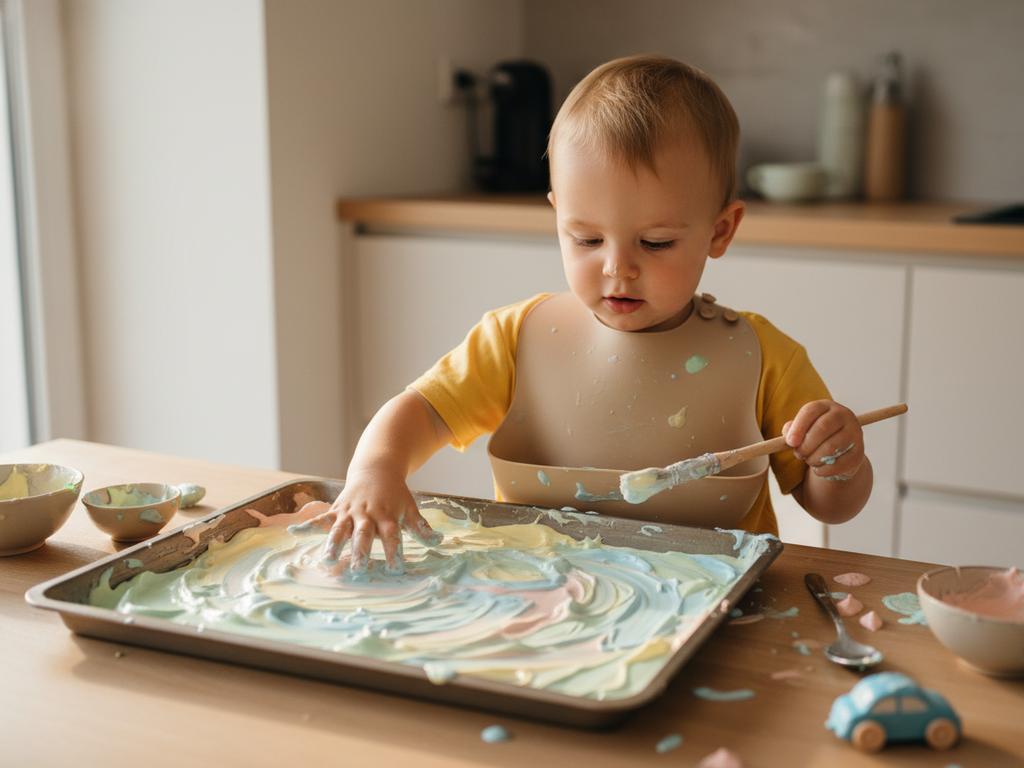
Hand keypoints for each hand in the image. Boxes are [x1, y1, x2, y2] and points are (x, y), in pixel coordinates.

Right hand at [297, 468, 441, 573]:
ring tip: (328, 559)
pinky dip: (308, 524)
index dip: (393, 552)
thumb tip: (438, 542)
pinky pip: (322, 517)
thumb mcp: (410, 508)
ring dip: (334, 544)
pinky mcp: (337, 509)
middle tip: (359, 570)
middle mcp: (367, 515)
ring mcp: (350, 511)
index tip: (394, 569)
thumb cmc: (395, 495)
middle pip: (364, 535)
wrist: (377, 469)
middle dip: (361, 551)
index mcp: (387, 516)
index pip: (392, 537)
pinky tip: (295, 531)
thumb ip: (421, 527)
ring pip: (340, 529)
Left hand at [782, 400, 864, 481]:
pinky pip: (838, 464)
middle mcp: (844, 416)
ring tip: (809, 460)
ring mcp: (855, 433)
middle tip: (798, 454)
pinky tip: (818, 469)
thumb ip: (791, 430)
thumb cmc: (815, 438)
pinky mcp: (858, 453)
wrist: (839, 452)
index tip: (790, 442)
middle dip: (806, 445)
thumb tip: (789, 437)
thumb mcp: (802, 429)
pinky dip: (823, 470)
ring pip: (831, 447)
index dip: (798, 427)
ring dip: (814, 458)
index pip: (811, 410)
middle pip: (822, 428)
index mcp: (826, 407)